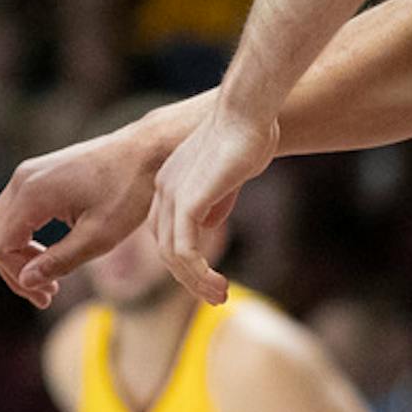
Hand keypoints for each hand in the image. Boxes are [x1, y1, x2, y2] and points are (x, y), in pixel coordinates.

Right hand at [0, 121, 166, 306]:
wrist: (148, 150)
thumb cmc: (129, 190)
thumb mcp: (99, 236)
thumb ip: (59, 261)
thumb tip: (28, 281)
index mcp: (31, 194)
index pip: (0, 245)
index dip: (16, 277)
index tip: (45, 297)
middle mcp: (21, 180)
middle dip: (15, 269)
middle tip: (46, 293)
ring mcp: (27, 174)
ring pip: (2, 224)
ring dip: (19, 254)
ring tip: (49, 278)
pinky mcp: (37, 175)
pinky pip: (15, 212)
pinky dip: (24, 237)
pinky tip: (49, 252)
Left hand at [149, 104, 277, 304]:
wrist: (248, 114)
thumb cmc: (247, 137)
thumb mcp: (227, 176)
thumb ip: (215, 201)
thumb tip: (208, 226)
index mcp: (169, 184)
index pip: (166, 233)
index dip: (185, 260)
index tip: (210, 278)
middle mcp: (163, 191)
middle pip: (165, 247)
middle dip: (189, 277)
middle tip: (217, 297)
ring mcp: (171, 196)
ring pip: (173, 255)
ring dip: (196, 281)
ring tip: (221, 296)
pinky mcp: (187, 201)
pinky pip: (184, 249)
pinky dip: (199, 273)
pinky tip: (220, 284)